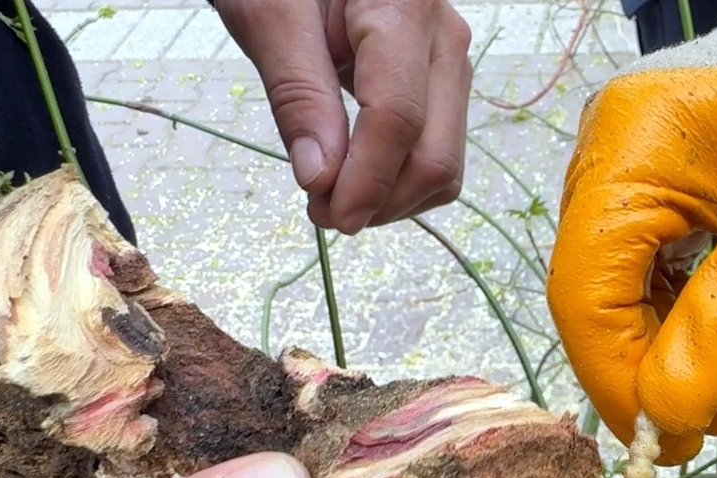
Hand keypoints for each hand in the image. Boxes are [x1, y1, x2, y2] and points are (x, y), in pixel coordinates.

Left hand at [216, 0, 472, 234]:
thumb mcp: (268, 16)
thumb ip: (298, 94)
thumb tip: (321, 179)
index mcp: (404, 6)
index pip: (399, 116)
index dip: (366, 180)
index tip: (328, 218)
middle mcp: (444, 36)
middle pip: (435, 153)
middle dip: (380, 201)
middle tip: (320, 213)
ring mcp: (448, 61)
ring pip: (443, 163)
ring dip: (390, 198)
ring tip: (332, 193)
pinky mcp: (440, 82)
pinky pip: (435, 150)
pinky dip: (396, 179)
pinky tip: (354, 172)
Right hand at [546, 0, 716, 464]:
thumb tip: (670, 415)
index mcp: (624, 152)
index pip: (586, 291)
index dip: (620, 379)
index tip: (672, 442)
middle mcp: (606, 169)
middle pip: (605, 302)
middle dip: (669, 376)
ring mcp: (630, 188)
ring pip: (636, 302)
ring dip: (697, 362)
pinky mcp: (661, 205)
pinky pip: (664, 283)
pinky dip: (709, 331)